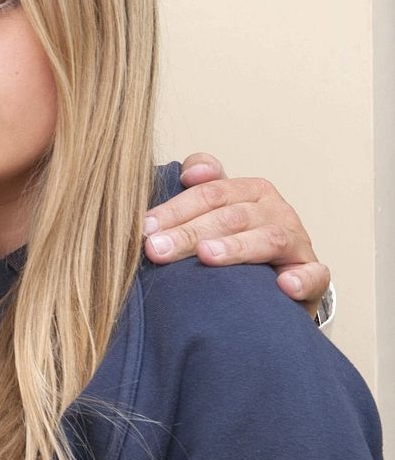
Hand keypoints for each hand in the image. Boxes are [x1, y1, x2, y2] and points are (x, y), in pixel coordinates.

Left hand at [142, 152, 328, 315]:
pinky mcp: (313, 274)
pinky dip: (301, 279)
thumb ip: (200, 186)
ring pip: (267, 239)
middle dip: (189, 233)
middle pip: (230, 216)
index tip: (145, 227)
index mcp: (250, 191)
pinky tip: (283, 286)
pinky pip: (314, 275)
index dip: (175, 209)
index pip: (210, 193)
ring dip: (236, 248)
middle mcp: (275, 210)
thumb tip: (191, 172)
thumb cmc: (235, 241)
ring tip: (207, 256)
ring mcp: (297, 241)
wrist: (274, 283)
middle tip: (156, 250)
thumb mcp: (214, 210)